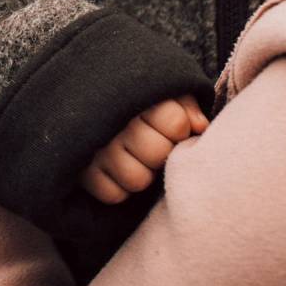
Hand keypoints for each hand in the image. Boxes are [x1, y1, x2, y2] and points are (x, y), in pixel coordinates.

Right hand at [80, 95, 208, 204]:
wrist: (90, 92)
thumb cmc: (139, 98)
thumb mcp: (164, 90)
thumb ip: (186, 104)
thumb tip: (201, 128)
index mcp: (137, 96)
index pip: (176, 123)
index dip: (181, 128)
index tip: (173, 125)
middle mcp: (115, 123)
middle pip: (158, 153)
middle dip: (163, 150)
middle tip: (155, 141)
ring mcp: (97, 149)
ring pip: (137, 179)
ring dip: (143, 172)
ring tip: (138, 157)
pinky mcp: (84, 172)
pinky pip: (113, 195)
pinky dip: (120, 187)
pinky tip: (120, 170)